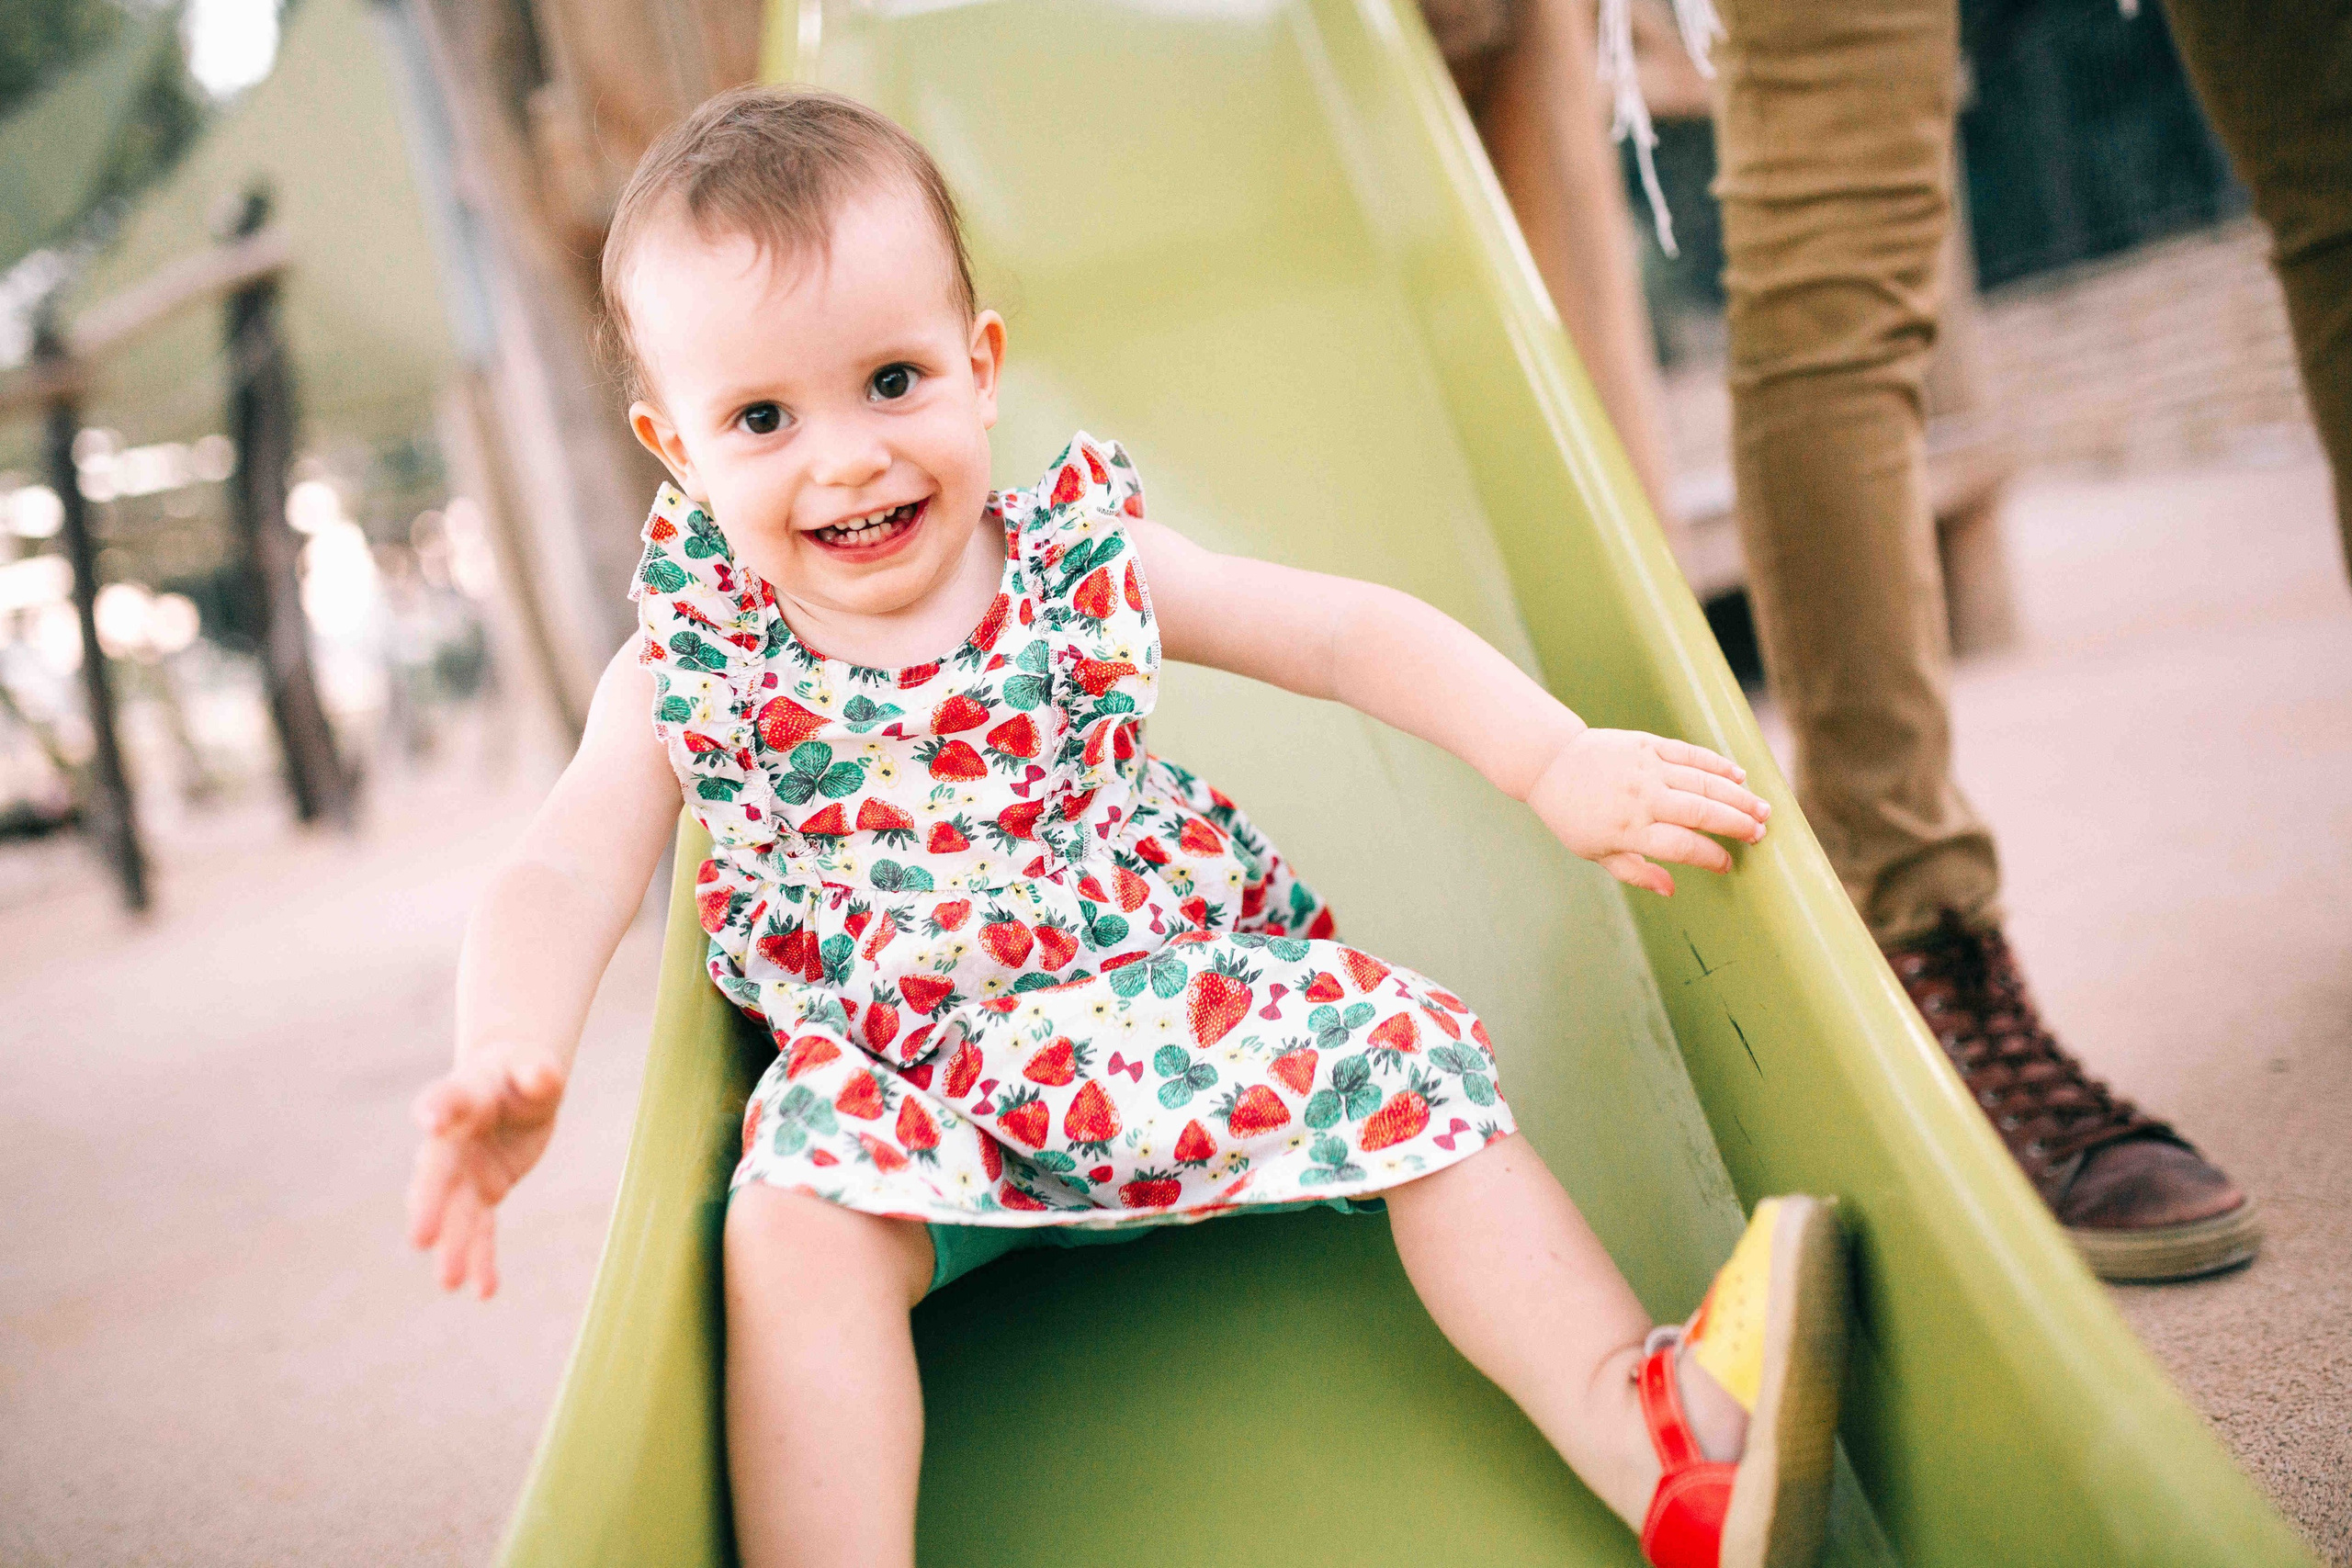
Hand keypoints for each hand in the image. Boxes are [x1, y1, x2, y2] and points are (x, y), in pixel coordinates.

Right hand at [405, 1053, 566, 1298]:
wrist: (512, 1089)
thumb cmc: (523, 1072)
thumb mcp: (536, 1069)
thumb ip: (538, 1073)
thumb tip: (543, 1075)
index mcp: (464, 1096)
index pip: (446, 1100)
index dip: (436, 1107)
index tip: (427, 1119)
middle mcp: (452, 1140)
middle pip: (437, 1172)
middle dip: (430, 1206)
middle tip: (420, 1239)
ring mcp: (462, 1172)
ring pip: (454, 1212)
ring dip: (452, 1247)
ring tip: (449, 1283)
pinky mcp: (480, 1194)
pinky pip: (479, 1229)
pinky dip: (481, 1259)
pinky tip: (484, 1291)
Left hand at [1527, 728, 1769, 896]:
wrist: (1551, 764)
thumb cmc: (1574, 817)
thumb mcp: (1596, 853)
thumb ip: (1635, 872)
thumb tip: (1671, 890)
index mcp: (1628, 830)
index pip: (1682, 847)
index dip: (1710, 857)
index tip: (1728, 865)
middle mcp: (1641, 798)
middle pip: (1701, 812)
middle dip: (1736, 824)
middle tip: (1760, 834)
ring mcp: (1646, 768)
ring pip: (1703, 782)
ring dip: (1737, 796)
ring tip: (1762, 810)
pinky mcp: (1647, 744)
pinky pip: (1690, 754)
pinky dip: (1716, 764)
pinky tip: (1738, 775)